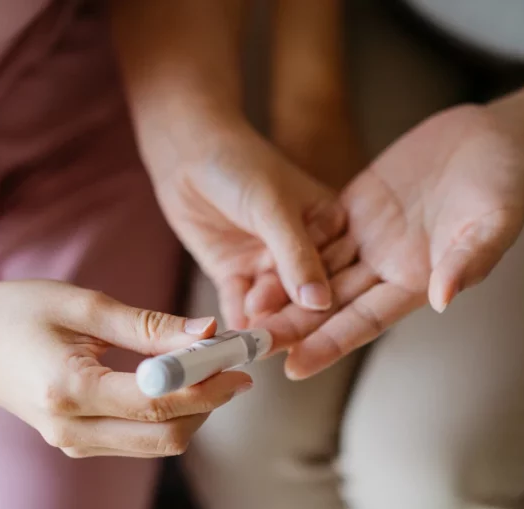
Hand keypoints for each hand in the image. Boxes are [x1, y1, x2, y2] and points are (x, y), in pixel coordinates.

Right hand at [0, 280, 251, 456]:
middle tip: (234, 366)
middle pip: (165, 436)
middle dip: (209, 403)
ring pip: (157, 444)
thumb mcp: (83, 306)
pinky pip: (139, 439)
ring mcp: (73, 444)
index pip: (157, 402)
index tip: (239, 360)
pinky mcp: (79, 444)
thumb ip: (148, 325)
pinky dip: (169, 414)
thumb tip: (208, 331)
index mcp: (68, 390)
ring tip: (211, 366)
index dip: (208, 383)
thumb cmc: (16, 312)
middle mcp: (71, 429)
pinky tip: (181, 380)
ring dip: (194, 410)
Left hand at [237, 85, 367, 322]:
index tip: (321, 333)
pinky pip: (239, 302)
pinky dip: (236, 317)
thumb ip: (298, 256)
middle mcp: (305, 253)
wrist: (186, 149)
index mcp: (333, 229)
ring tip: (253, 341)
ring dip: (263, 323)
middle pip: (304, 297)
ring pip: (273, 305)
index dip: (330, 306)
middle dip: (292, 322)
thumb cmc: (240, 163)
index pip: (337, 275)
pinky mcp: (236, 272)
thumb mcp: (274, 207)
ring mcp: (270, 265)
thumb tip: (321, 304)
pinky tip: (233, 333)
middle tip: (278, 343)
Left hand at [260, 105, 523, 377]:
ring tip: (242, 308)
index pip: (364, 321)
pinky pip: (317, 230)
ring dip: (282, 290)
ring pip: (315, 270)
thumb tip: (443, 299)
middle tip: (250, 344)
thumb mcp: (494, 220)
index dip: (329, 345)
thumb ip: (469, 259)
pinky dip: (287, 244)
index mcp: (417, 280)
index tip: (293, 367)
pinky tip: (253, 257)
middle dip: (292, 325)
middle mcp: (387, 266)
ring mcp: (370, 236)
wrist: (494, 139)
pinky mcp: (358, 205)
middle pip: (330, 303)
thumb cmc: (505, 183)